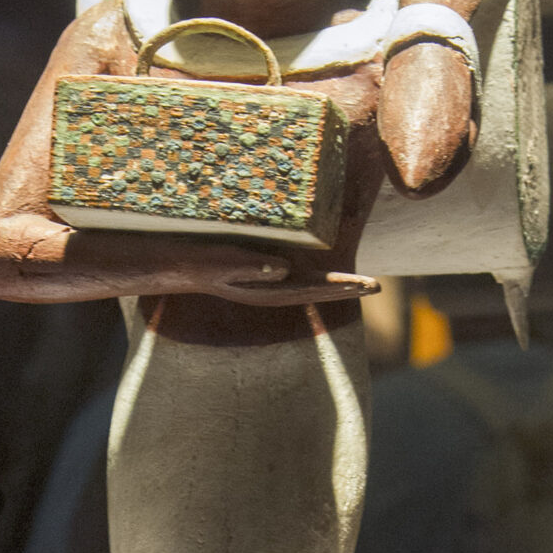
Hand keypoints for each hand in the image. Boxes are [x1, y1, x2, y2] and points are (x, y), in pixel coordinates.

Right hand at [213, 262, 378, 305]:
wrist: (176, 265)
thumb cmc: (199, 262)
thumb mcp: (224, 261)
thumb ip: (252, 267)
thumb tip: (286, 270)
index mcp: (268, 290)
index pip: (314, 288)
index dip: (342, 285)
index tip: (367, 285)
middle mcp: (271, 288)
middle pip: (317, 289)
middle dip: (347, 287)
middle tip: (376, 287)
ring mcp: (266, 280)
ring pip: (310, 283)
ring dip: (335, 282)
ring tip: (360, 283)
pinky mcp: (260, 269)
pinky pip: (296, 273)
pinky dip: (316, 273)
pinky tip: (326, 270)